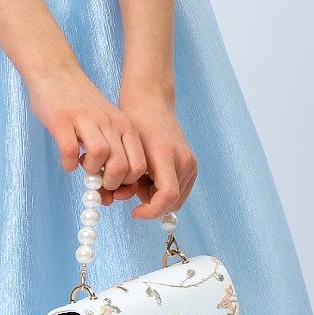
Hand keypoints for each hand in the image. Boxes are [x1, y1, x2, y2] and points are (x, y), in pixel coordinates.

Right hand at [25, 66, 148, 200]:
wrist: (57, 73)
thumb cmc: (81, 106)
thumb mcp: (106, 126)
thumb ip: (113, 154)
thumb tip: (111, 195)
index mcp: (124, 126)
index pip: (140, 165)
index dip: (128, 184)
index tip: (114, 186)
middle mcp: (109, 123)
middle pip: (122, 165)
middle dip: (111, 183)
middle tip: (99, 183)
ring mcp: (85, 121)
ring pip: (101, 155)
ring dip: (92, 171)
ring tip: (85, 166)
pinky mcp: (62, 121)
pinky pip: (70, 150)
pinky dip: (69, 163)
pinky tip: (68, 161)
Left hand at [111, 83, 197, 219]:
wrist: (151, 102)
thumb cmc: (134, 124)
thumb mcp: (125, 152)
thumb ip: (126, 178)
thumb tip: (121, 199)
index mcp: (167, 156)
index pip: (167, 197)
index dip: (150, 211)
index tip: (134, 212)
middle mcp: (185, 161)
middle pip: (172, 202)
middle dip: (151, 203)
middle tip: (134, 188)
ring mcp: (191, 163)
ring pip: (176, 199)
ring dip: (157, 197)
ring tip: (142, 179)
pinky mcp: (192, 164)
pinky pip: (179, 190)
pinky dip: (163, 190)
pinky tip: (150, 176)